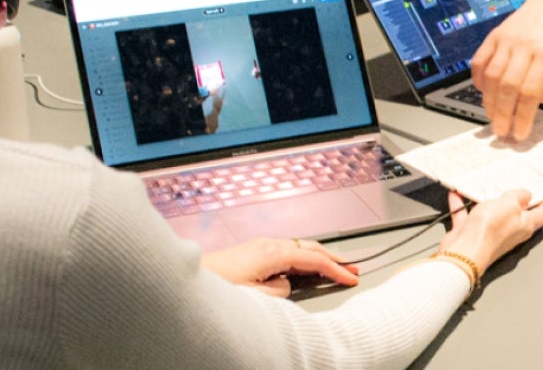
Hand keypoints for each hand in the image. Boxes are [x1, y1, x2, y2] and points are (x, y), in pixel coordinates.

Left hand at [201, 237, 359, 296]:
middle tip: (352, 268)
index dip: (336, 269)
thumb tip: (289, 285)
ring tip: (334, 267)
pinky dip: (302, 259)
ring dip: (318, 258)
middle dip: (332, 258)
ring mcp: (259, 246)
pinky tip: (304, 268)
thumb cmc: (216, 286)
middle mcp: (268, 244)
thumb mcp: (256, 297)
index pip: (314, 260)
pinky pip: (286, 252)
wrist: (191, 277)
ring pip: (298, 248)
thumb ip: (280, 291)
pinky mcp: (252, 252)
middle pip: (309, 248)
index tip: (351, 277)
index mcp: (272, 252)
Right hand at [439, 190, 542, 273]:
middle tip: (511, 184)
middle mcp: (510, 231)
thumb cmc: (489, 233)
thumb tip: (524, 194)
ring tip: (481, 186)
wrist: (464, 252)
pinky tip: (458, 195)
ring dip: (484, 199)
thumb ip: (518, 197)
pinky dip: (462, 205)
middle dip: (513, 198)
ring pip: (490, 212)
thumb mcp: (510, 205)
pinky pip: (467, 216)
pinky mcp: (472, 233)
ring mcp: (490, 233)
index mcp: (525, 225)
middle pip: (516, 213)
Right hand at [470, 0, 542, 139]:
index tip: (520, 132)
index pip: (531, 92)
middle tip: (500, 130)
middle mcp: (525, 46)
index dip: (523, 116)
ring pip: (491, 75)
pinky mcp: (495, 35)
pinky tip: (484, 91)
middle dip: (502, 113)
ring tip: (492, 114)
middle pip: (507, 86)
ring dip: (489, 100)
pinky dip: (478, 79)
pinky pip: (479, 60)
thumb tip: (530, 105)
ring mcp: (507, 39)